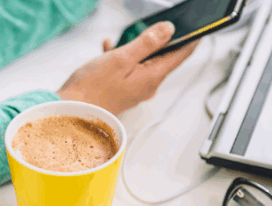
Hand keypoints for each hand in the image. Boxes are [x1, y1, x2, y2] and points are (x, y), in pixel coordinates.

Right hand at [57, 21, 198, 114]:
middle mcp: (147, 85)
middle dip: (159, 41)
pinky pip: (129, 69)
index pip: (180, 55)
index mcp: (152, 77)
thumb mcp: (122, 58)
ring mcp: (135, 89)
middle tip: (153, 28)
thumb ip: (148, 43)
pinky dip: (122, 57)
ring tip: (122, 39)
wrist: (74, 111)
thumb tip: (168, 30)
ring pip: (144, 62)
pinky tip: (108, 49)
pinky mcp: (123, 91)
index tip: (197, 29)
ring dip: (136, 48)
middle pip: (163, 58)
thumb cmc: (93, 88)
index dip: (191, 40)